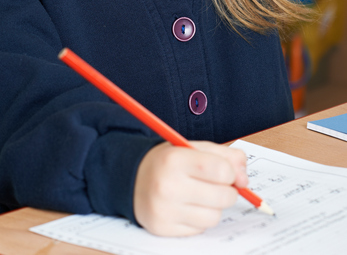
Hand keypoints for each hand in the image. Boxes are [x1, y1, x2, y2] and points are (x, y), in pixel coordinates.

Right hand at [133, 141, 247, 236]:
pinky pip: (199, 229)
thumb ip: (224, 155)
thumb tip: (245, 179)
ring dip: (213, 207)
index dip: (230, 172)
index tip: (223, 171)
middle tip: (214, 184)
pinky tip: (186, 206)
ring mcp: (165, 210)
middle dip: (226, 191)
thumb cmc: (168, 161)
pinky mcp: (163, 229)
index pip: (222, 171)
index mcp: (175, 159)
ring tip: (198, 195)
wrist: (132, 177)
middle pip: (224, 197)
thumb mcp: (192, 147)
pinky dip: (198, 219)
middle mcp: (168, 185)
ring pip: (214, 217)